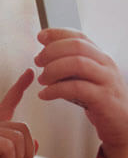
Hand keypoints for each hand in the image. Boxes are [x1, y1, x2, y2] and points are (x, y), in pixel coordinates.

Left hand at [35, 28, 127, 157]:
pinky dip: (55, 90)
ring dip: (53, 70)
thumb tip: (44, 52)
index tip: (40, 36)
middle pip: (77, 46)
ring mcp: (106, 80)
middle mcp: (105, 65)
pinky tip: (45, 94)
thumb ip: (69, 65)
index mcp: (100, 57)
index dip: (58, 33)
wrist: (121, 124)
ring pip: (77, 64)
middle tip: (38, 61)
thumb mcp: (84, 78)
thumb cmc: (99, 100)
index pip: (79, 36)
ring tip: (42, 80)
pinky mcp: (103, 98)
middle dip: (52, 51)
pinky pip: (76, 88)